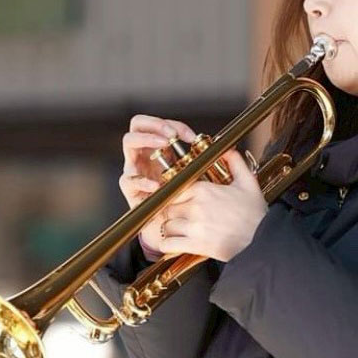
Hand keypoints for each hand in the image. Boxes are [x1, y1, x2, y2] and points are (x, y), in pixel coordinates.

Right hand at [118, 114, 197, 259]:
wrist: (177, 233)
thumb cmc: (189, 203)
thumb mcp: (201, 179)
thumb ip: (209, 163)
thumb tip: (228, 148)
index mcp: (160, 150)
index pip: (161, 125)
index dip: (175, 125)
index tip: (192, 137)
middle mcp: (145, 156)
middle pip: (138, 125)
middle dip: (155, 124)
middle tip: (171, 135)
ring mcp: (136, 170)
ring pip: (129, 142)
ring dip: (146, 139)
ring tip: (163, 145)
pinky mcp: (131, 191)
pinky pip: (128, 180)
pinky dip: (142, 179)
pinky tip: (156, 184)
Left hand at [157, 149, 266, 262]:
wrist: (263, 240)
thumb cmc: (256, 215)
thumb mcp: (248, 183)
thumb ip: (235, 163)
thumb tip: (228, 150)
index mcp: (204, 190)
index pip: (173, 189)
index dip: (173, 197)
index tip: (178, 202)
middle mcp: (196, 206)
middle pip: (167, 207)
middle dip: (171, 213)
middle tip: (179, 218)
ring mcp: (195, 226)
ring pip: (166, 225)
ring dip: (170, 229)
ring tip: (179, 231)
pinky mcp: (196, 245)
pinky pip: (168, 244)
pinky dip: (168, 245)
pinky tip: (174, 244)